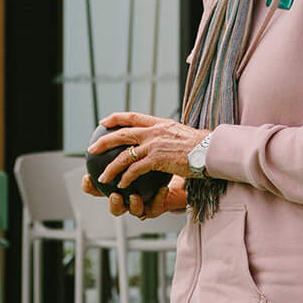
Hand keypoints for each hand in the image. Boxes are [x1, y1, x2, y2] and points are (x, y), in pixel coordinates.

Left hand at [84, 112, 208, 218]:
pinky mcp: (157, 159)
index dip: (116, 118)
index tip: (105, 121)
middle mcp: (154, 131)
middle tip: (92, 148)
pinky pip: (135, 170)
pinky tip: (121, 185)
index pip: (133, 117)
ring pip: (124, 156)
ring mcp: (154, 145)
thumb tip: (164, 139)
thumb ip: (168, 135)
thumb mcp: (181, 134)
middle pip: (122, 133)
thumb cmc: (201, 146)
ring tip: (103, 177)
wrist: (210, 151)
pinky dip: (126, 178)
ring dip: (111, 168)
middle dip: (104, 141)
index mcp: (159, 123)